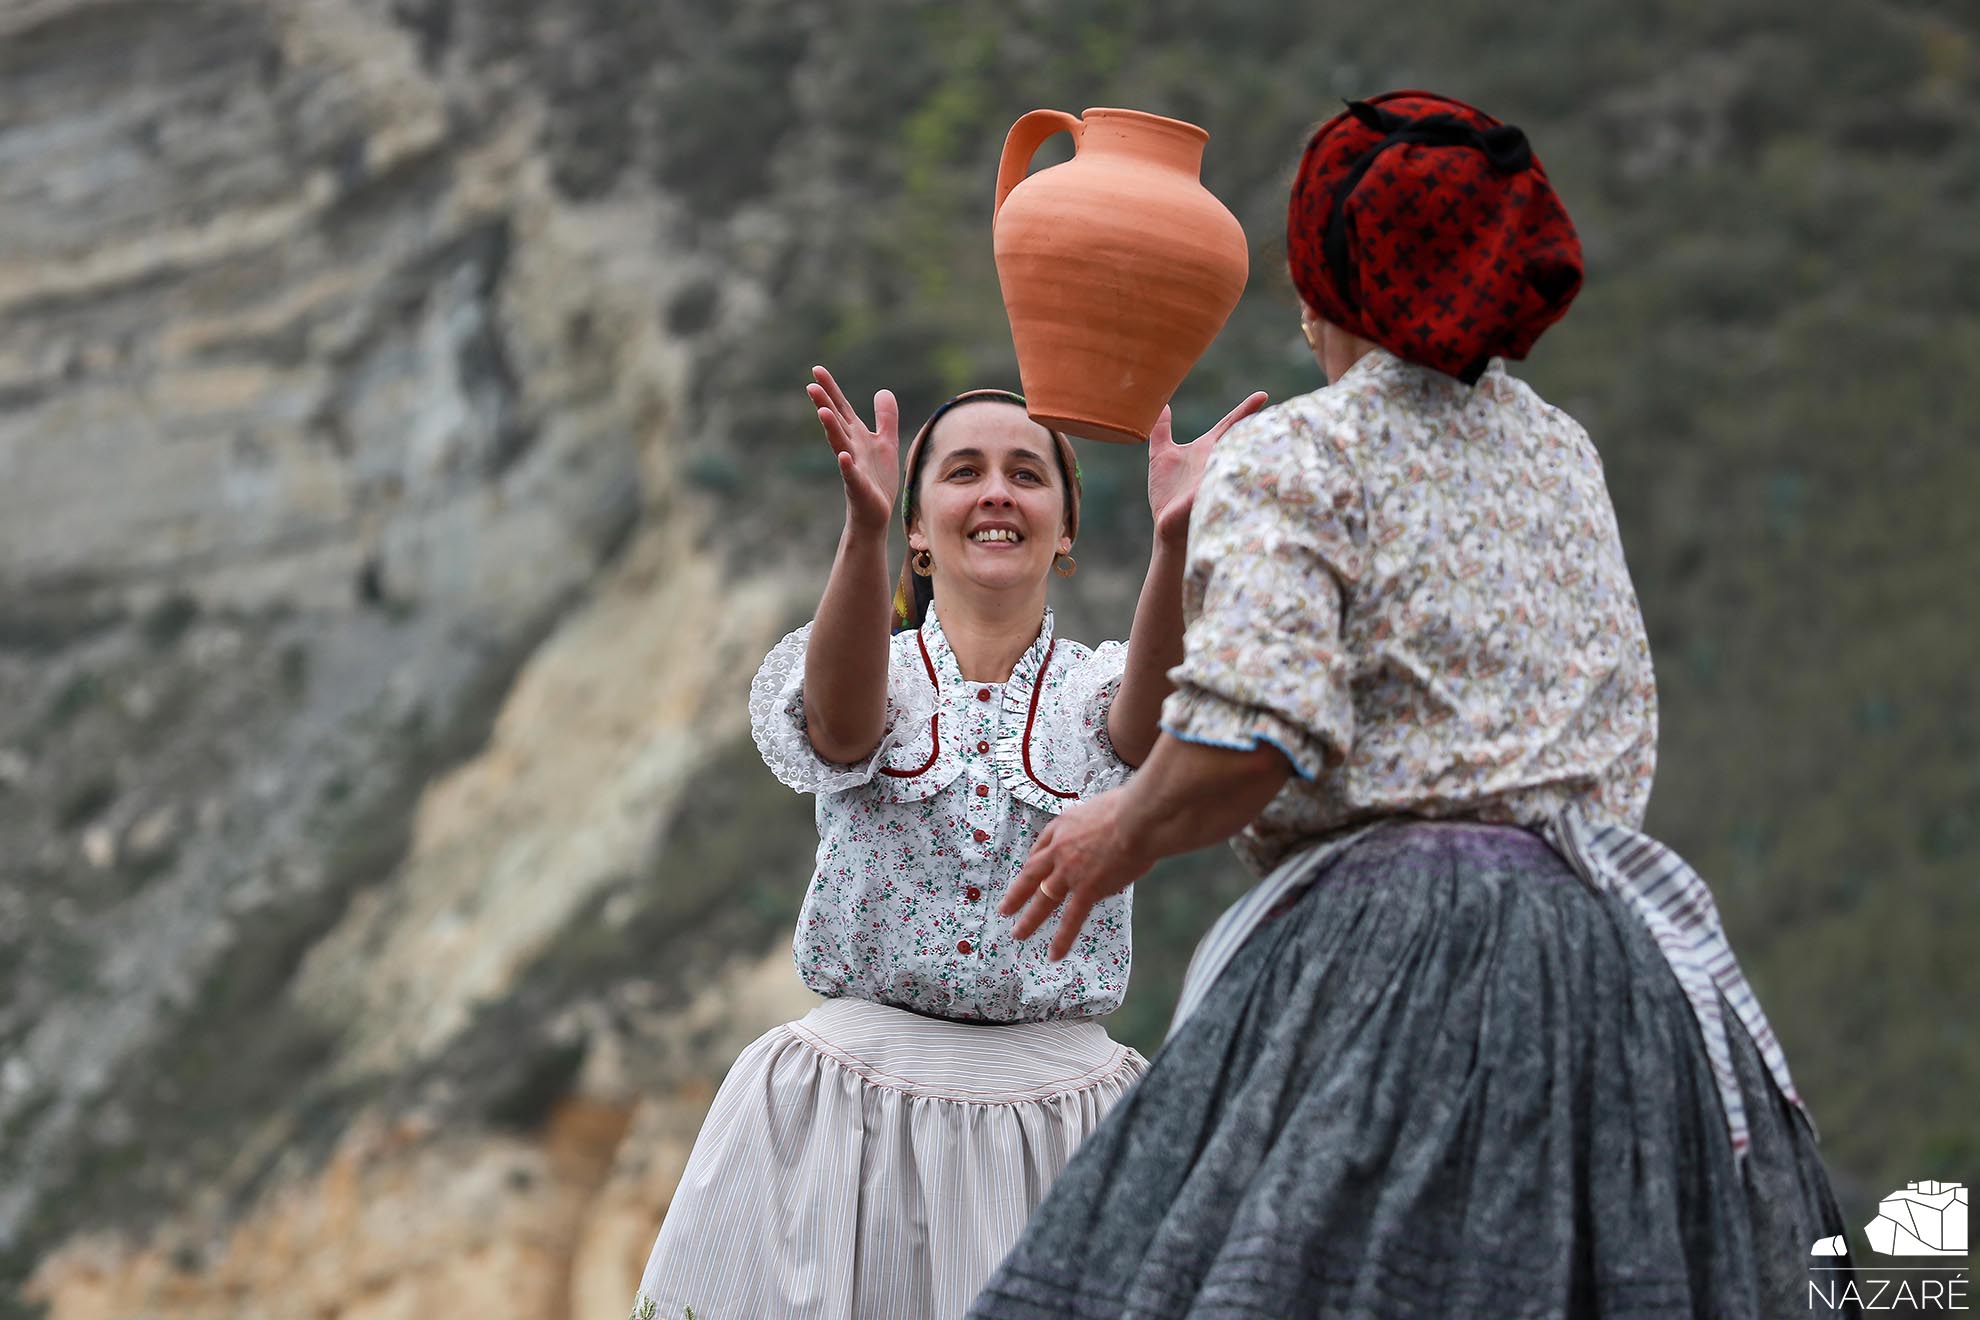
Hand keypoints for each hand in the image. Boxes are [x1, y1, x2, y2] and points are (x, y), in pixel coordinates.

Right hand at [807, 366, 899, 533]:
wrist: (875, 514)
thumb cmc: (877, 479)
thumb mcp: (886, 443)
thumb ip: (885, 418)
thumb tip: (883, 391)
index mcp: (856, 436)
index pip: (841, 408)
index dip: (831, 389)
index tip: (816, 369)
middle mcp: (850, 448)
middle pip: (836, 422)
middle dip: (824, 404)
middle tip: (811, 385)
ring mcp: (852, 467)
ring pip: (839, 444)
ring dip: (831, 429)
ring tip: (823, 411)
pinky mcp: (858, 486)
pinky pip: (851, 474)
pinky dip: (847, 465)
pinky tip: (843, 456)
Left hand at [1000, 790, 1156, 960]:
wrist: (1138, 817)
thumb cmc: (1131, 806)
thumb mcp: (1103, 807)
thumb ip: (1100, 825)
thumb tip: (1113, 835)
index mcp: (1063, 825)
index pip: (1042, 846)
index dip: (1036, 861)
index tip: (1031, 870)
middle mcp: (1060, 849)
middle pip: (1032, 874)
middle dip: (1017, 893)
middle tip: (1006, 909)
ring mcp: (1070, 871)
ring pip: (1044, 898)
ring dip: (1030, 919)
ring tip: (1018, 934)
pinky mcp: (1087, 889)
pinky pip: (1072, 918)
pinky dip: (1062, 938)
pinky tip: (1054, 954)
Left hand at [1147, 392, 1268, 544]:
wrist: (1166, 526)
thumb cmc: (1167, 493)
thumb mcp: (1161, 455)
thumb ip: (1161, 430)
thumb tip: (1162, 404)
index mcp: (1208, 448)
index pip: (1230, 424)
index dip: (1245, 410)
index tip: (1263, 395)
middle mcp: (1217, 461)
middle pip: (1242, 438)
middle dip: (1260, 428)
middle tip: (1280, 415)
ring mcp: (1217, 478)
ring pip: (1241, 459)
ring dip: (1255, 450)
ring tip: (1277, 434)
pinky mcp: (1211, 495)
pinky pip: (1227, 483)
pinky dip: (1235, 477)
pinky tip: (1247, 470)